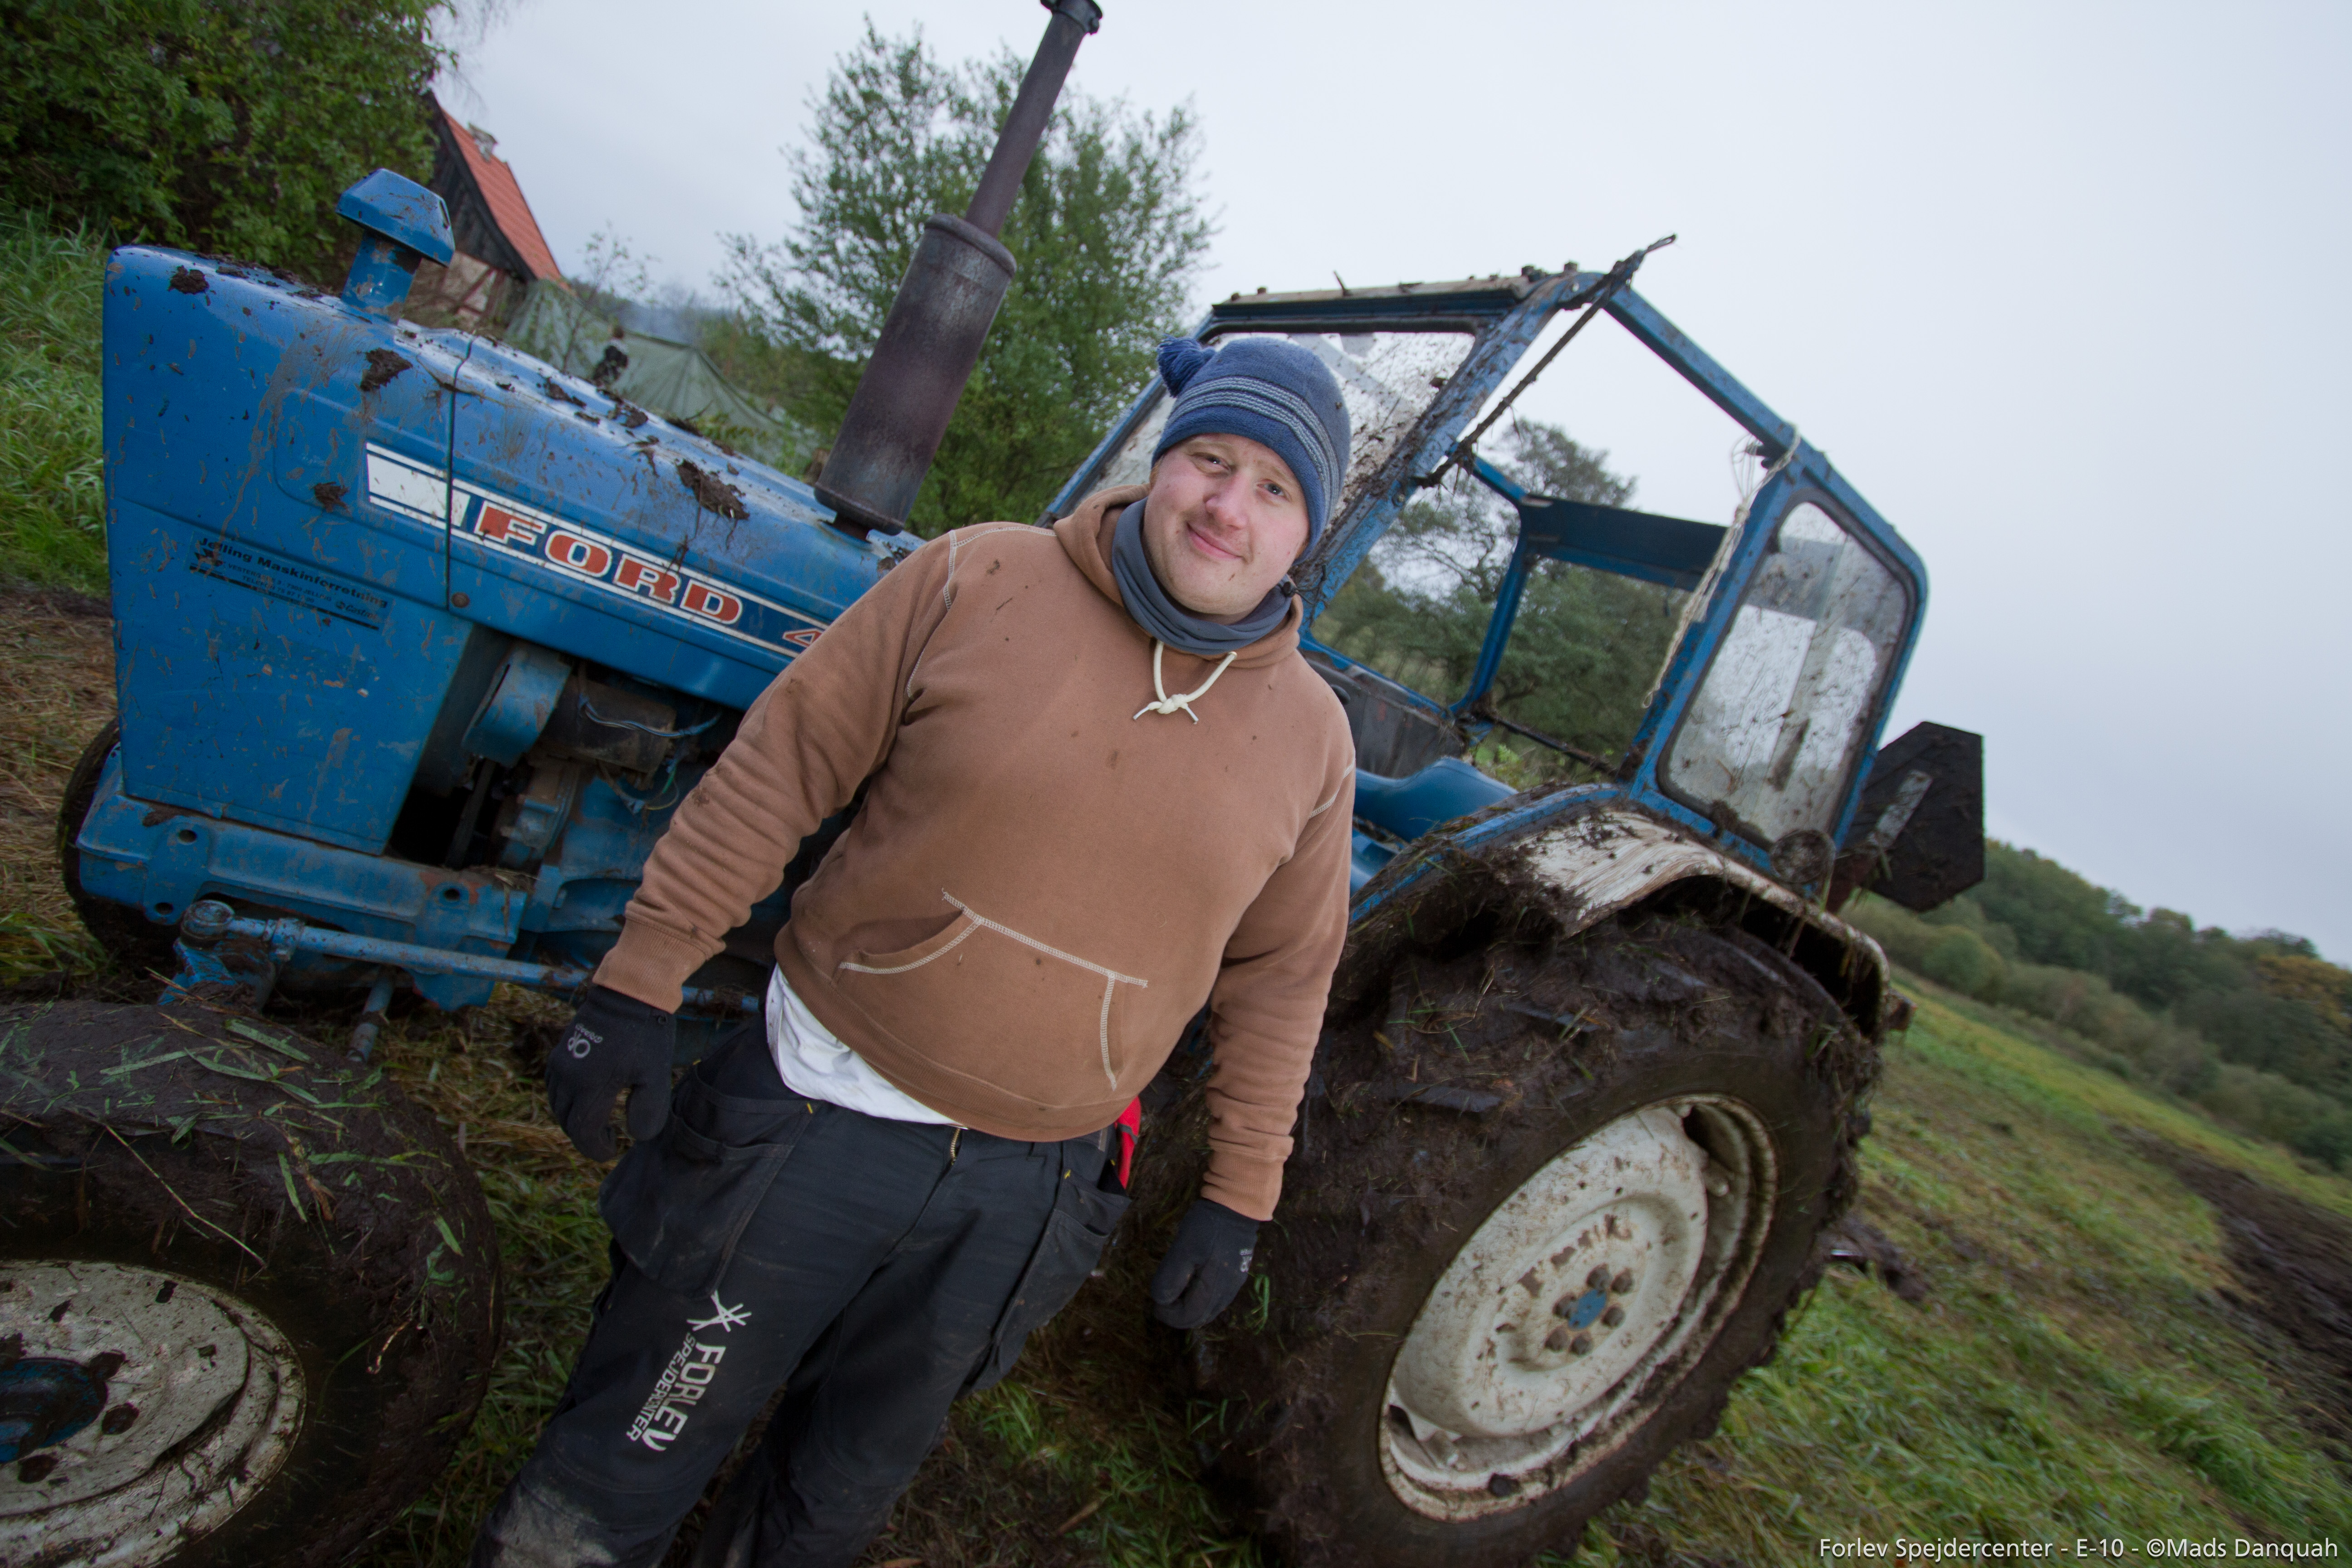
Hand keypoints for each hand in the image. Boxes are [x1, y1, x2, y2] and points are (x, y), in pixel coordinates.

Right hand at [546, 985, 675, 1159]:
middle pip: (567, 1122)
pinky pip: (553, 1087)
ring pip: (557, 1106)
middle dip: (586, 1136)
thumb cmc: (646, 1034)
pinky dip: (565, 1102)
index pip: (583, 1132)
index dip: (595, 1148)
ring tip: (598, 1122)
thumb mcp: (655, 1075)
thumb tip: (634, 1136)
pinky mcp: (559, 1052)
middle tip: (607, 1137)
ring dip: (574, 1120)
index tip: (611, 1149)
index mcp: (591, 1086)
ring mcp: (560, 1063)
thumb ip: (648, 1111)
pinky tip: (583, 1100)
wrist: (630, 992)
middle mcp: (568, 1077)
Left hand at [1149, 1197, 1259, 1328]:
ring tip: (1175, 1293)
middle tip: (1162, 1301)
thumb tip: (1161, 1300)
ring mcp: (1235, 1283)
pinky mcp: (1237, 1273)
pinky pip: (1218, 1297)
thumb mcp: (1184, 1247)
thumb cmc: (1208, 1226)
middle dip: (1178, 1314)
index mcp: (1214, 1288)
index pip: (1189, 1316)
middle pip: (1200, 1317)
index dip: (1169, 1315)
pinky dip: (1201, 1299)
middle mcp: (1227, 1291)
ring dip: (1190, 1307)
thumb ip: (1172, 1275)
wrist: (1238, 1205)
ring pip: (1210, 1309)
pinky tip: (1192, 1285)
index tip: (1156, 1304)